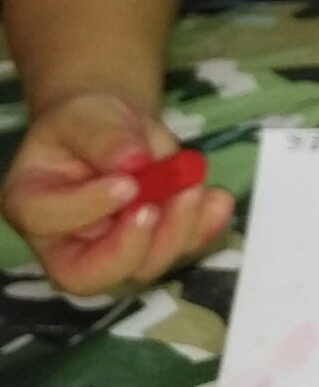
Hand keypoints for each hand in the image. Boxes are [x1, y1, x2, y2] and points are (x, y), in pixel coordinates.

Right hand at [1, 93, 233, 296]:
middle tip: (172, 198)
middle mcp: (65, 241)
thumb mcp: (86, 115)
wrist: (116, 130)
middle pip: (93, 271)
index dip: (88, 207)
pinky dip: (205, 228)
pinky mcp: (154, 247)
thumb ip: (102, 136)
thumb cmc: (88, 124)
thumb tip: (131, 161)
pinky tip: (218, 201)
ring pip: (144, 266)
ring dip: (179, 230)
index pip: (46, 221)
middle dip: (138, 242)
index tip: (127, 182)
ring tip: (196, 187)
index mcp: (32, 204)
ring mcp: (112, 252)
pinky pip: (181, 250)